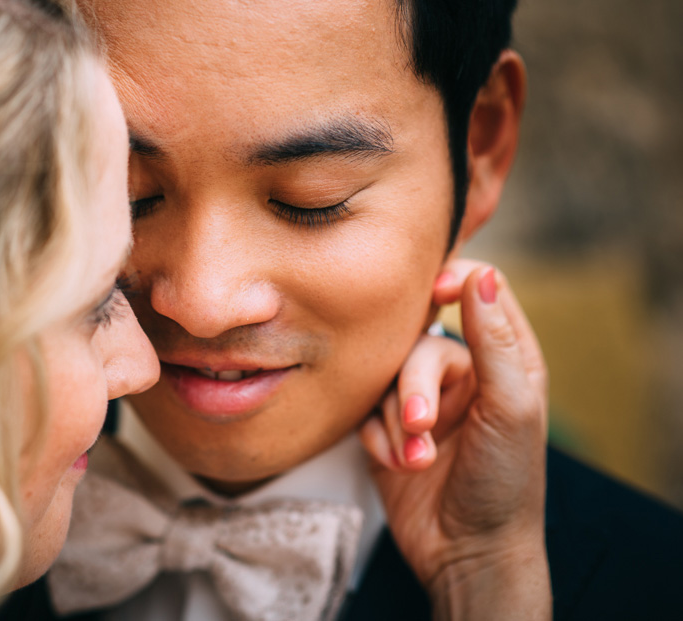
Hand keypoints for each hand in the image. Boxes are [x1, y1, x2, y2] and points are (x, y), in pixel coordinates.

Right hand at [358, 259, 550, 619]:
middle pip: (416, 341)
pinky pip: (365, 411)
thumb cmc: (506, 483)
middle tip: (421, 425)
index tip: (433, 292)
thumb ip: (493, 341)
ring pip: (384, 377)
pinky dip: (378, 438)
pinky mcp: (387, 428)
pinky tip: (397, 464)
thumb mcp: (510, 408)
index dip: (451, 284)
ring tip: (417, 460)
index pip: (476, 294)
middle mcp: (460, 373)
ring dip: (396, 421)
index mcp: (502, 359)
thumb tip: (482, 274)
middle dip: (413, 387)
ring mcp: (422, 400)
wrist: (468, 553)